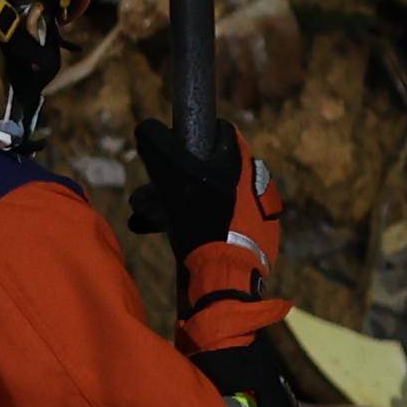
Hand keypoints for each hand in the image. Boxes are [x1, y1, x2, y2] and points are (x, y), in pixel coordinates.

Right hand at [132, 120, 291, 353]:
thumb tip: (146, 126)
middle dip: (172, 183)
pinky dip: (200, 224)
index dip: (191, 138)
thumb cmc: (203, 225)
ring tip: (148, 221)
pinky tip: (174, 237)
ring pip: (211, 199)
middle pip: (209, 171)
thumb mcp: (174, 180)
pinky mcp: (258, 237)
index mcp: (243, 165)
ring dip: (178, 206)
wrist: (228, 280)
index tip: (170, 151)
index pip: (221, 133)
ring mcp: (260, 213)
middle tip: (148, 198)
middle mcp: (257, 184)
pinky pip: (222, 221)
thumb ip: (158, 148)